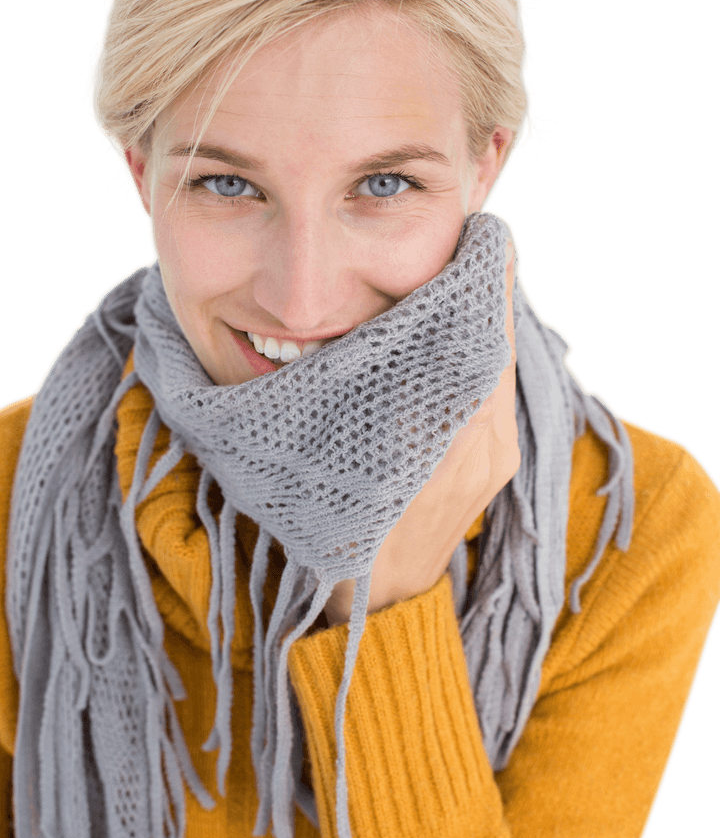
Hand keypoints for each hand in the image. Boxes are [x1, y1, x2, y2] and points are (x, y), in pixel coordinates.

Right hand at [324, 242, 519, 625]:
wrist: (377, 602)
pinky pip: (496, 390)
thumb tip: (351, 320)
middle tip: (460, 247)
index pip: (482, 335)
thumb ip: (350, 389)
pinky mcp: (499, 463)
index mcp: (449, 436)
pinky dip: (479, 355)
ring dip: (480, 322)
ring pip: (499, 364)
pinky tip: (452, 337)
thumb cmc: (335, 529)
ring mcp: (497, 455)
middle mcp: (486, 441)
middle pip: (496, 342)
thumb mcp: (325, 454)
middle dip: (480, 292)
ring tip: (454, 279)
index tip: (470, 235)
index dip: (479, 280)